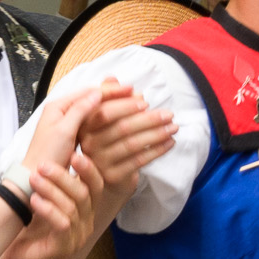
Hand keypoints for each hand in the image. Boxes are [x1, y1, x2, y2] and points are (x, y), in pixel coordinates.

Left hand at [0, 159, 97, 258]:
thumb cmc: (27, 227)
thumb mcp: (44, 199)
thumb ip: (54, 182)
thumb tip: (56, 152)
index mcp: (85, 210)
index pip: (97, 185)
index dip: (89, 169)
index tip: (75, 152)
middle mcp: (86, 224)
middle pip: (85, 194)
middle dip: (63, 177)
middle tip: (43, 166)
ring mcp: (77, 238)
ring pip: (73, 208)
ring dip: (51, 190)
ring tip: (33, 180)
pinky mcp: (64, 249)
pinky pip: (63, 225)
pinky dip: (49, 209)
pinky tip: (35, 200)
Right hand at [68, 86, 175, 204]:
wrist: (105, 179)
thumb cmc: (108, 141)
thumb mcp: (106, 118)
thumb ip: (109, 98)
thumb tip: (113, 79)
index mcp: (84, 125)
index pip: (103, 111)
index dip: (124, 104)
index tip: (144, 100)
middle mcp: (88, 144)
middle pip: (121, 127)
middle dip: (149, 119)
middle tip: (169, 114)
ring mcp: (99, 162)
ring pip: (132, 144)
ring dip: (157, 134)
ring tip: (174, 127)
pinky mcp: (113, 176)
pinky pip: (139, 161)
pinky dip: (157, 151)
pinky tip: (170, 143)